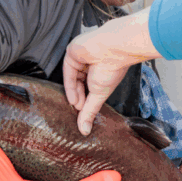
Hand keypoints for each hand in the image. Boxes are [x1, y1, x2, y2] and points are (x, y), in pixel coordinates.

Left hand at [63, 8, 160, 134]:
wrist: (112, 49)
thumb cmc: (112, 68)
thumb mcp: (99, 94)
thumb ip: (90, 112)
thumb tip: (85, 131)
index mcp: (100, 70)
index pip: (88, 87)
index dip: (85, 100)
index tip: (84, 113)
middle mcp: (90, 64)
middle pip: (79, 83)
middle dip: (79, 98)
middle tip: (79, 111)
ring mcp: (81, 58)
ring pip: (73, 78)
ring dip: (74, 93)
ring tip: (77, 106)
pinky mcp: (72, 52)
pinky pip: (69, 70)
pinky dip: (70, 85)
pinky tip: (73, 98)